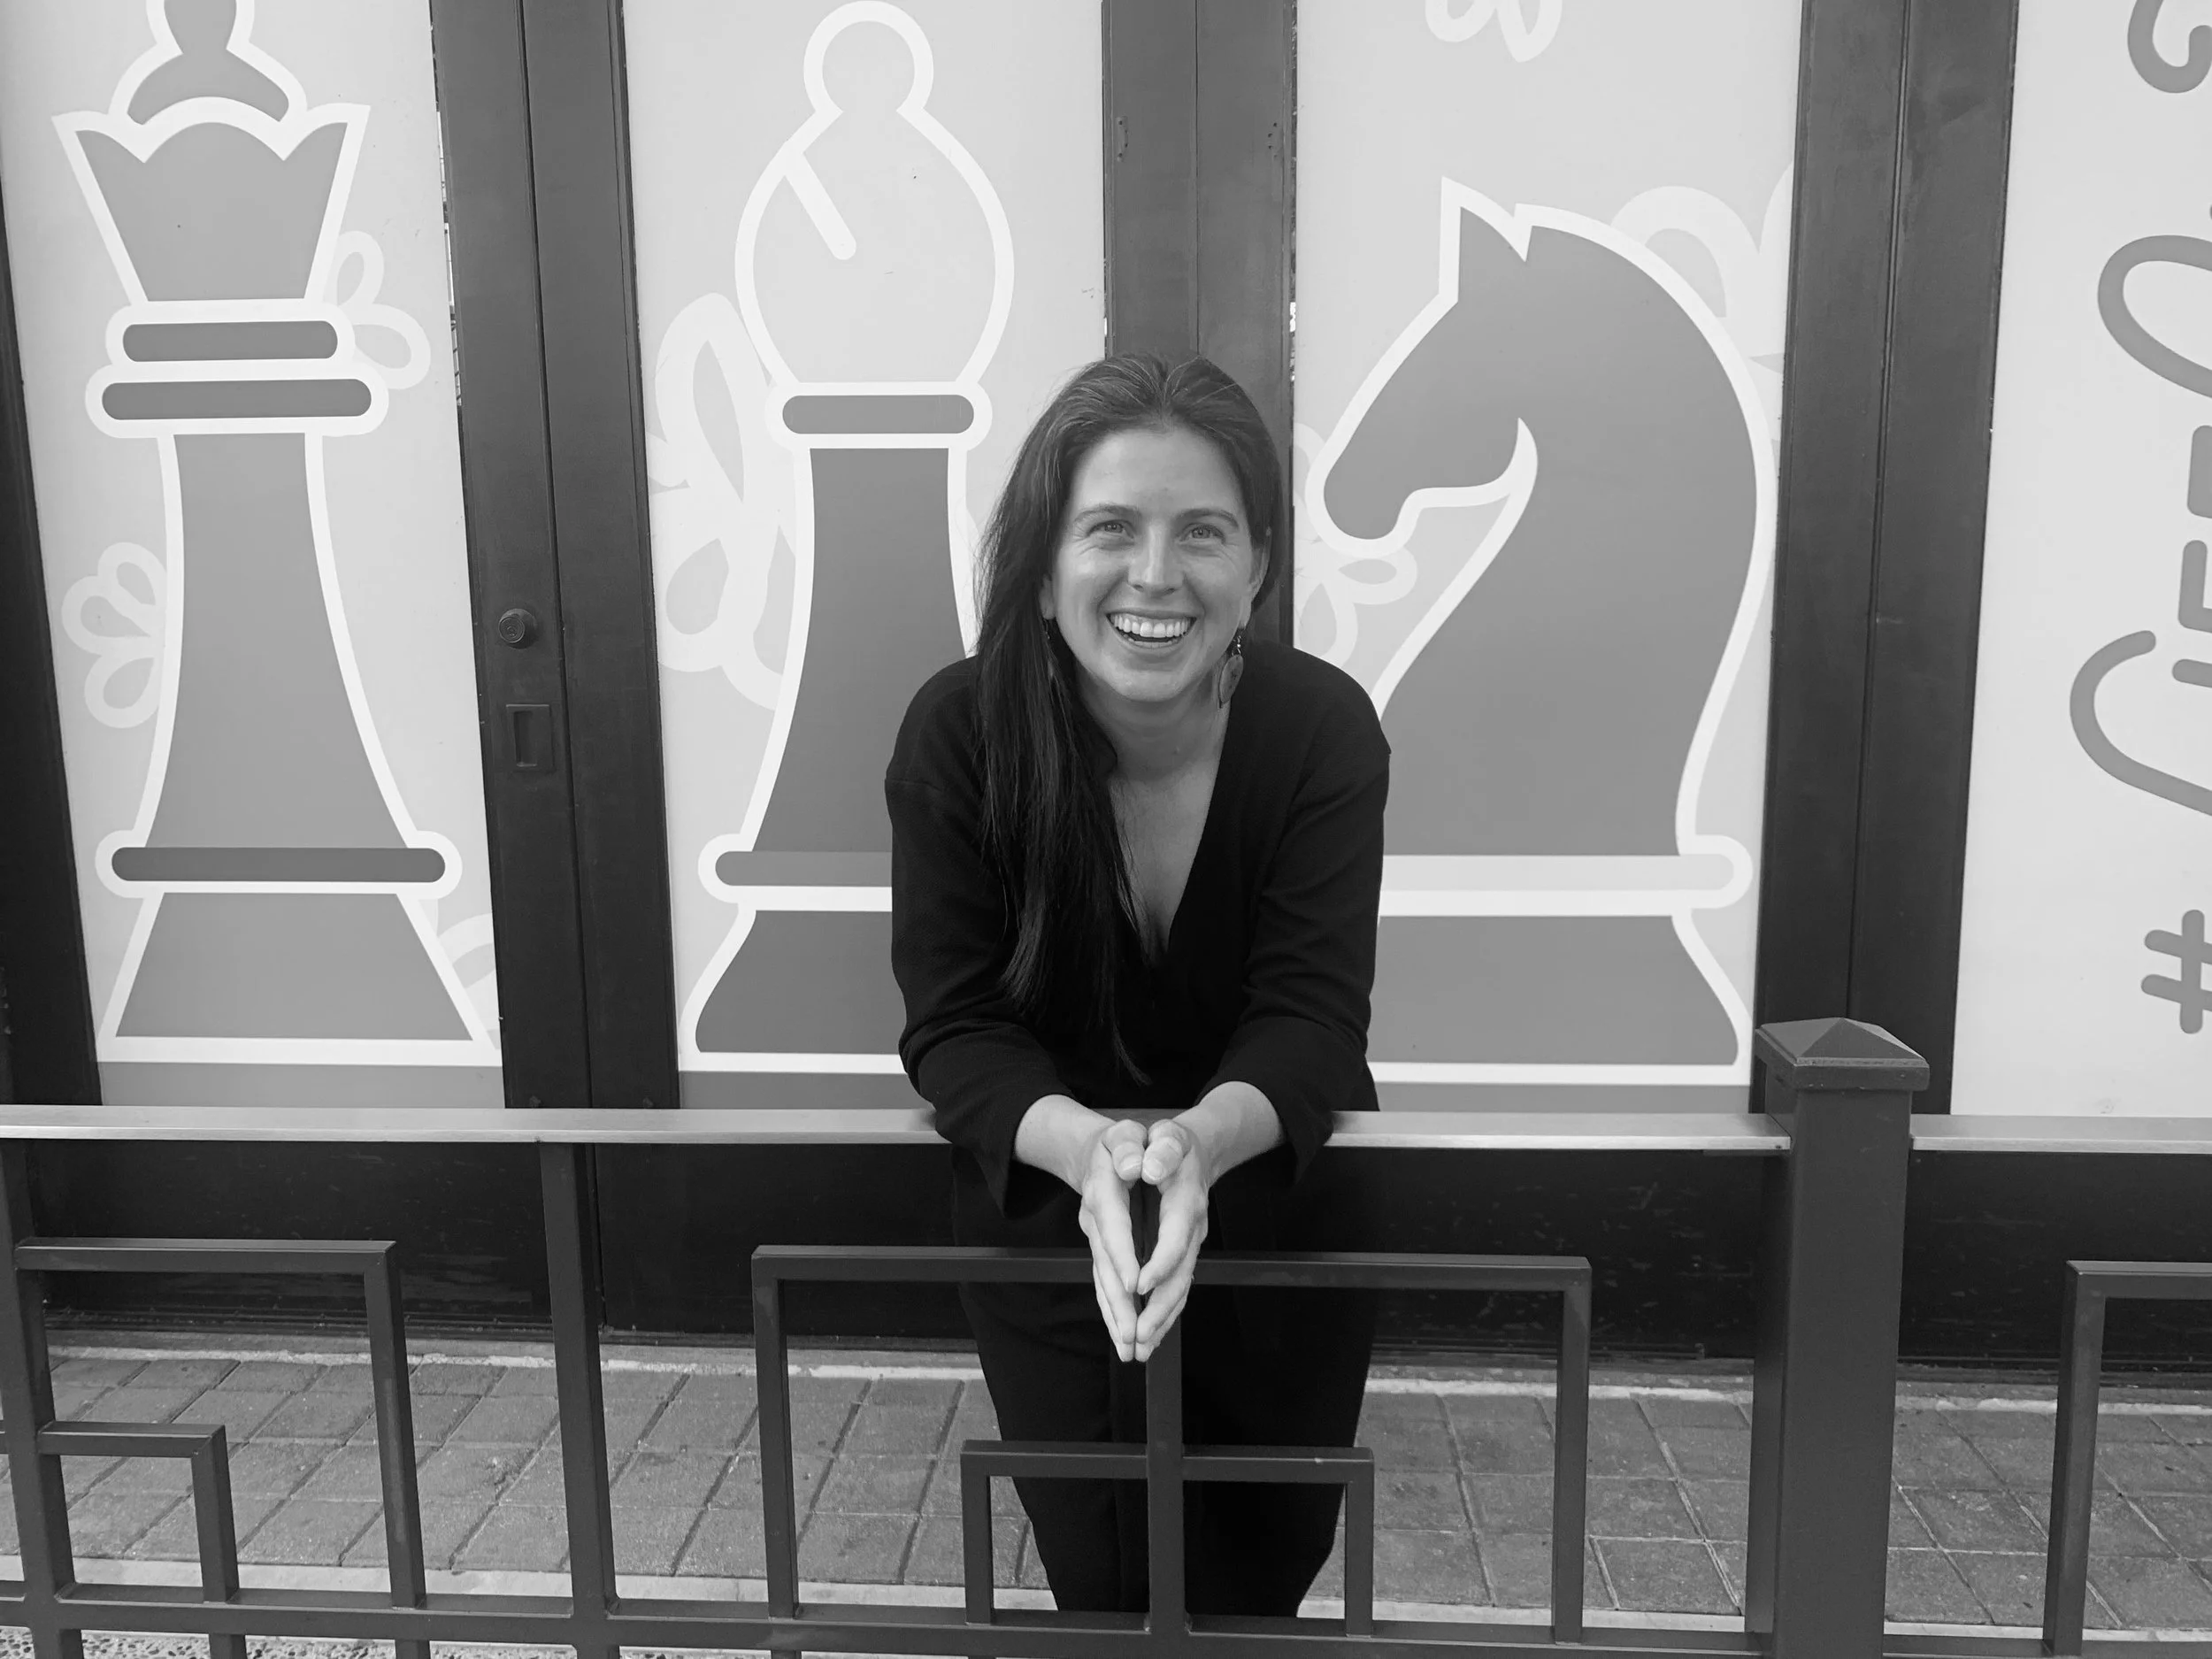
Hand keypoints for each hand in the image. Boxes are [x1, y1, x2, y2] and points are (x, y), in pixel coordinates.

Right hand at [1075, 1118, 1147, 1361]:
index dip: (1124, 1253)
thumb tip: (1138, 1166)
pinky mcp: (1108, 1252)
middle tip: (1132, 1336)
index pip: (1114, 1224)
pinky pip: (1110, 1285)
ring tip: (1132, 1349)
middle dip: (1120, 1302)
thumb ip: (1130, 1145)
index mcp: (1106, 1188)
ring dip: (1119, 1317)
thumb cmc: (1125, 1140)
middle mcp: (1099, 1219)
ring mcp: (1100, 1239)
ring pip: (1107, 1282)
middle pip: (1106, 1265)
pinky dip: (1119, 1312)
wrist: (1103, 1149)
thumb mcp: (1127, 1130)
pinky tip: (1130, 1338)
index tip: (1136, 1283)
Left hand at [1132, 1118, 1211, 1360]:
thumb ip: (1160, 1149)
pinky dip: (1159, 1315)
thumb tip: (1147, 1167)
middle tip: (1138, 1337)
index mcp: (1185, 1201)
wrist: (1190, 1151)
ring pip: (1176, 1290)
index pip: (1174, 1237)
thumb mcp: (1166, 1134)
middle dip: (1158, 1309)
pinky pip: (1170, 1289)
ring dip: (1158, 1321)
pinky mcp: (1176, 1255)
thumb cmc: (1171, 1143)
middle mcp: (1190, 1230)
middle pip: (1179, 1276)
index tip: (1139, 1285)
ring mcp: (1185, 1246)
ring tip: (1138, 1350)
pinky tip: (1146, 1337)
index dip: (1159, 1262)